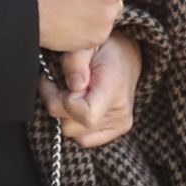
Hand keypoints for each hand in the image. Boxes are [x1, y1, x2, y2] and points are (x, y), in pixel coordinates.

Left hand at [43, 33, 140, 147]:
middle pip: (71, 126)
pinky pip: (84, 140)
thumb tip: (74, 86)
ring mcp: (120, 124)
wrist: (127, 55)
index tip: (59, 82)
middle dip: (58, 104)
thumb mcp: (86, 45)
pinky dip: (74, 124)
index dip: (63, 100)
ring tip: (70, 94)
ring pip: (73, 133)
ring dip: (64, 114)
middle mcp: (120, 112)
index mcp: (114, 88)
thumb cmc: (105, 48)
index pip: (85, 114)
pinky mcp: (116, 130)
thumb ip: (75, 61)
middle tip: (60, 84)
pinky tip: (77, 106)